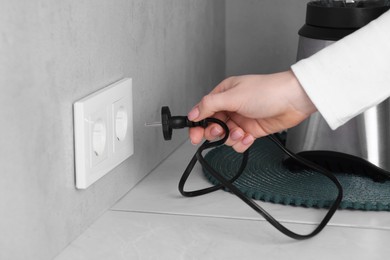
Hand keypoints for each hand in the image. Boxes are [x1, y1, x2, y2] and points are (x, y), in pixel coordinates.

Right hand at [187, 70, 315, 151]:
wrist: (293, 100)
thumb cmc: (268, 91)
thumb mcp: (233, 96)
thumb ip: (210, 105)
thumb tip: (193, 113)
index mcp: (224, 94)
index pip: (203, 111)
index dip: (197, 124)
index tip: (194, 135)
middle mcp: (231, 107)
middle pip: (212, 126)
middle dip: (216, 132)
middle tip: (221, 132)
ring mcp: (241, 119)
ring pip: (226, 137)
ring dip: (232, 138)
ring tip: (242, 132)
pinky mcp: (251, 130)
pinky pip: (239, 142)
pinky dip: (243, 143)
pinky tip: (250, 136)